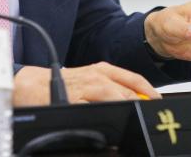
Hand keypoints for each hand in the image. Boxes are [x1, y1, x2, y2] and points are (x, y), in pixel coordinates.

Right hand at [12, 62, 160, 105]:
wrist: (31, 84)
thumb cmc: (60, 84)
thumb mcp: (87, 80)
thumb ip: (108, 88)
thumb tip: (130, 100)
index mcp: (102, 70)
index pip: (133, 79)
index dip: (149, 91)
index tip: (159, 101)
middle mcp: (96, 76)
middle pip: (127, 89)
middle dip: (142, 102)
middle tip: (152, 113)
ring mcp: (86, 87)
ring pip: (114, 95)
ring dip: (128, 105)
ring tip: (138, 115)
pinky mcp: (74, 99)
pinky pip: (94, 107)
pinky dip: (107, 113)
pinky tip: (113, 120)